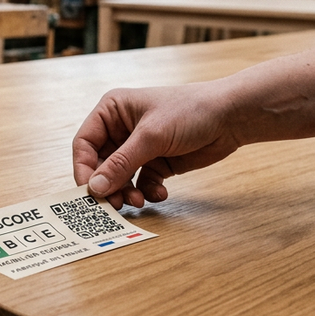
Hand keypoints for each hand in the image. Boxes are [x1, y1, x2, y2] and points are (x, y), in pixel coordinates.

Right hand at [72, 83, 241, 208]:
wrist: (231, 116)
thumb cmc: (190, 111)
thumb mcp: (152, 137)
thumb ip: (121, 164)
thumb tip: (95, 188)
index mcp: (112, 110)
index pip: (84, 143)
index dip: (83, 168)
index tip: (89, 191)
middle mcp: (121, 128)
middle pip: (100, 164)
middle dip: (108, 185)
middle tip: (114, 205)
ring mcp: (138, 147)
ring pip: (120, 178)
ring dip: (126, 192)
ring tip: (138, 201)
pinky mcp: (156, 162)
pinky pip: (141, 183)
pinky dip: (147, 191)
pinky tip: (161, 192)